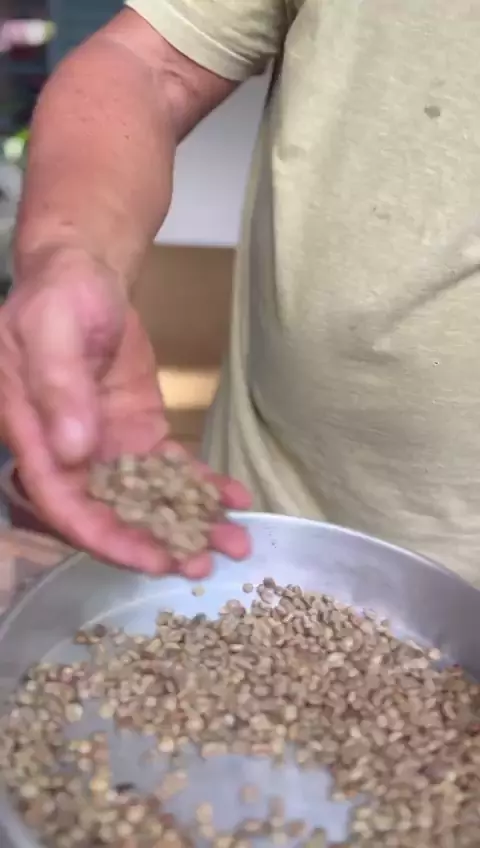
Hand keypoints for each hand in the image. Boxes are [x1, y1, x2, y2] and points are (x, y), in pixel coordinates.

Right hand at [0, 249, 250, 576]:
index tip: (150, 560)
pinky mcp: (138, 433)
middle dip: (156, 543)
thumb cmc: (58, 297)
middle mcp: (68, 454)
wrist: (87, 277)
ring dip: (189, 523)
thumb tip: (73, 451)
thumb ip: (58, 387)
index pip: (63, 503)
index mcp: (34, 437)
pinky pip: (171, 467)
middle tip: (202, 565)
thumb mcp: (51, 330)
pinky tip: (235, 499)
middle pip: (109, 513)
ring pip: (146, 498)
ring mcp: (107, 447)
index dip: (104, 538)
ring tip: (234, 543)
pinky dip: (203, 485)